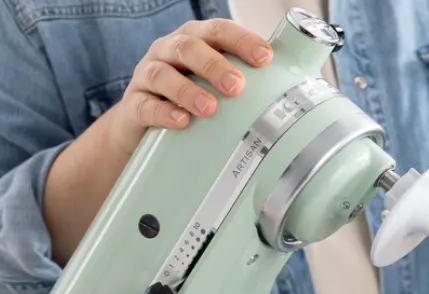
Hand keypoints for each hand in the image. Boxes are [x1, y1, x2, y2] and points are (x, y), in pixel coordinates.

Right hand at [107, 19, 272, 154]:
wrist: (144, 128)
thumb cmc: (190, 99)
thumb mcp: (216, 84)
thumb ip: (247, 80)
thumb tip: (294, 84)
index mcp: (194, 40)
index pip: (218, 31)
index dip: (241, 40)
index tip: (265, 57)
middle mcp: (169, 52)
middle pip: (189, 46)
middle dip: (215, 64)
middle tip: (238, 86)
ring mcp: (147, 77)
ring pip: (162, 74)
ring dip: (188, 90)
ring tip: (209, 108)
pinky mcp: (133, 105)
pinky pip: (145, 105)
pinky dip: (163, 113)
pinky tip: (181, 122)